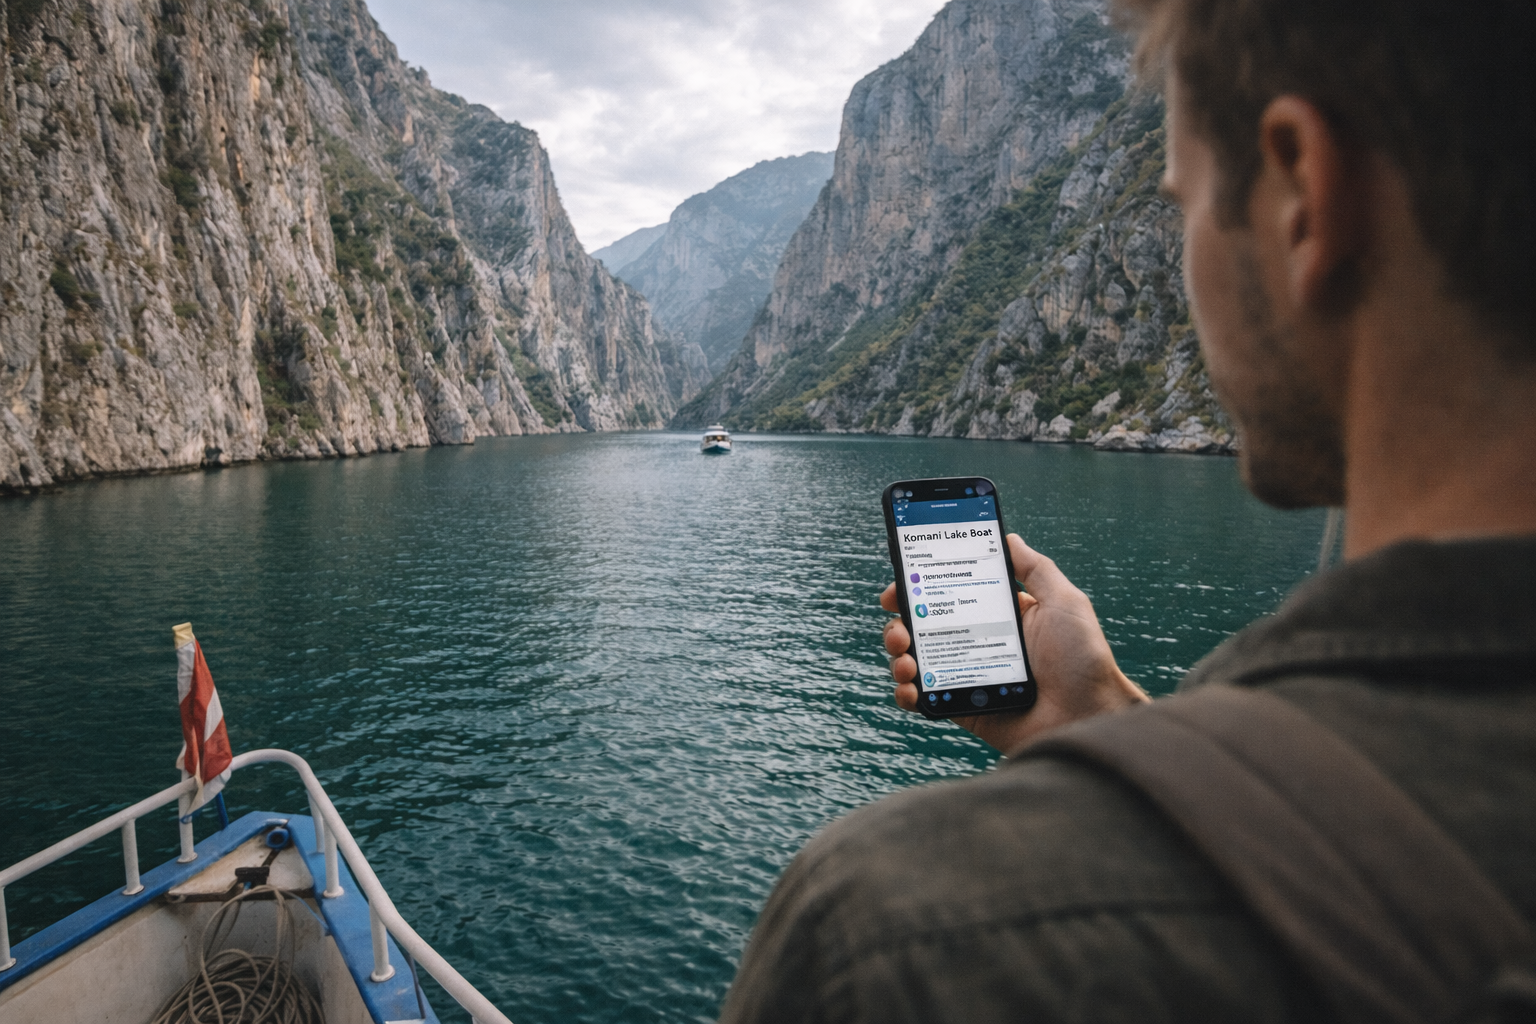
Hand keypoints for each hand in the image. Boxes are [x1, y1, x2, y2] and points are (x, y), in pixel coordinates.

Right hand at [881, 533, 1147, 754]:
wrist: (1088, 715)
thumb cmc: (1084, 659)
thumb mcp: (1064, 601)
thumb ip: (1036, 569)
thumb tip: (1010, 538)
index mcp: (998, 617)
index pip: (951, 595)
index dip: (923, 586)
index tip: (904, 579)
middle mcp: (977, 643)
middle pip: (924, 626)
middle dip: (901, 618)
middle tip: (898, 618)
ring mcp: (967, 676)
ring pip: (917, 660)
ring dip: (898, 653)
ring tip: (905, 655)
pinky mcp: (962, 707)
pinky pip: (924, 699)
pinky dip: (906, 693)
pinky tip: (911, 686)